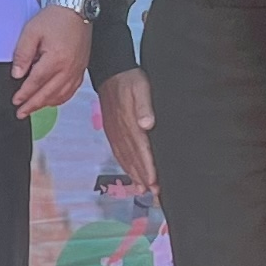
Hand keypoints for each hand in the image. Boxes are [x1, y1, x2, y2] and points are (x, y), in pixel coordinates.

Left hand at [9, 3, 94, 117]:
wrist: (75, 9)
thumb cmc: (55, 18)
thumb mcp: (31, 32)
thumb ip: (23, 54)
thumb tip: (17, 74)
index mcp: (56, 59)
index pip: (36, 82)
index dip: (24, 94)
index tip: (16, 101)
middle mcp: (69, 68)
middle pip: (48, 94)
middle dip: (33, 105)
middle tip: (21, 113)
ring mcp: (77, 70)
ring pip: (61, 95)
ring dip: (45, 104)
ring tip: (33, 109)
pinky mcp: (82, 69)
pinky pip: (71, 90)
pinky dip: (60, 98)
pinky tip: (51, 101)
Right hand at [96, 67, 160, 203]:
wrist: (110, 72)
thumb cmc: (130, 80)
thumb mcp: (140, 87)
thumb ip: (143, 106)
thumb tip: (146, 124)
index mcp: (129, 123)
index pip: (140, 149)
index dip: (148, 167)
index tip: (154, 181)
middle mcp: (121, 132)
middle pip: (133, 159)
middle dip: (144, 177)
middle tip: (155, 193)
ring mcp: (115, 134)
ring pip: (125, 159)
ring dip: (135, 175)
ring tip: (145, 189)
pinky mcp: (112, 132)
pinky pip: (119, 154)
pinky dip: (126, 167)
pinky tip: (132, 175)